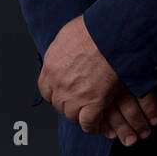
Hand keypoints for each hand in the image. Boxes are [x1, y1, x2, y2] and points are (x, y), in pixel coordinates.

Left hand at [39, 14, 156, 145]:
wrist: (111, 34)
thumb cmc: (94, 28)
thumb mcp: (67, 34)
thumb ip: (62, 48)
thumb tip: (65, 50)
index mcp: (51, 66)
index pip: (45, 90)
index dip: (55, 93)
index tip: (61, 94)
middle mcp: (59, 83)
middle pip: (58, 104)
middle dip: (67, 105)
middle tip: (77, 103)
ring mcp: (75, 95)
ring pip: (72, 115)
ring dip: (79, 115)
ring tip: (88, 113)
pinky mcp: (94, 102)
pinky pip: (89, 123)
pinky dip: (92, 126)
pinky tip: (97, 125)